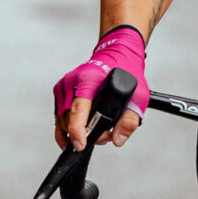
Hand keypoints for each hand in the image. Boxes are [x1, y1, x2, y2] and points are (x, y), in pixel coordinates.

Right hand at [53, 25, 148, 150]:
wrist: (117, 54)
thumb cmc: (127, 71)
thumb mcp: (139, 94)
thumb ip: (130, 119)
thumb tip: (118, 139)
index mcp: (89, 78)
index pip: (79, 108)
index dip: (78, 130)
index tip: (81, 144)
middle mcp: (71, 81)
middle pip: (72, 119)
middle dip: (87, 134)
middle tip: (107, 135)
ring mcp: (63, 87)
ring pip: (64, 121)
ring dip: (78, 132)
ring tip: (100, 131)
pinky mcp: (60, 92)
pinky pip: (59, 117)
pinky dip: (66, 130)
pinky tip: (72, 140)